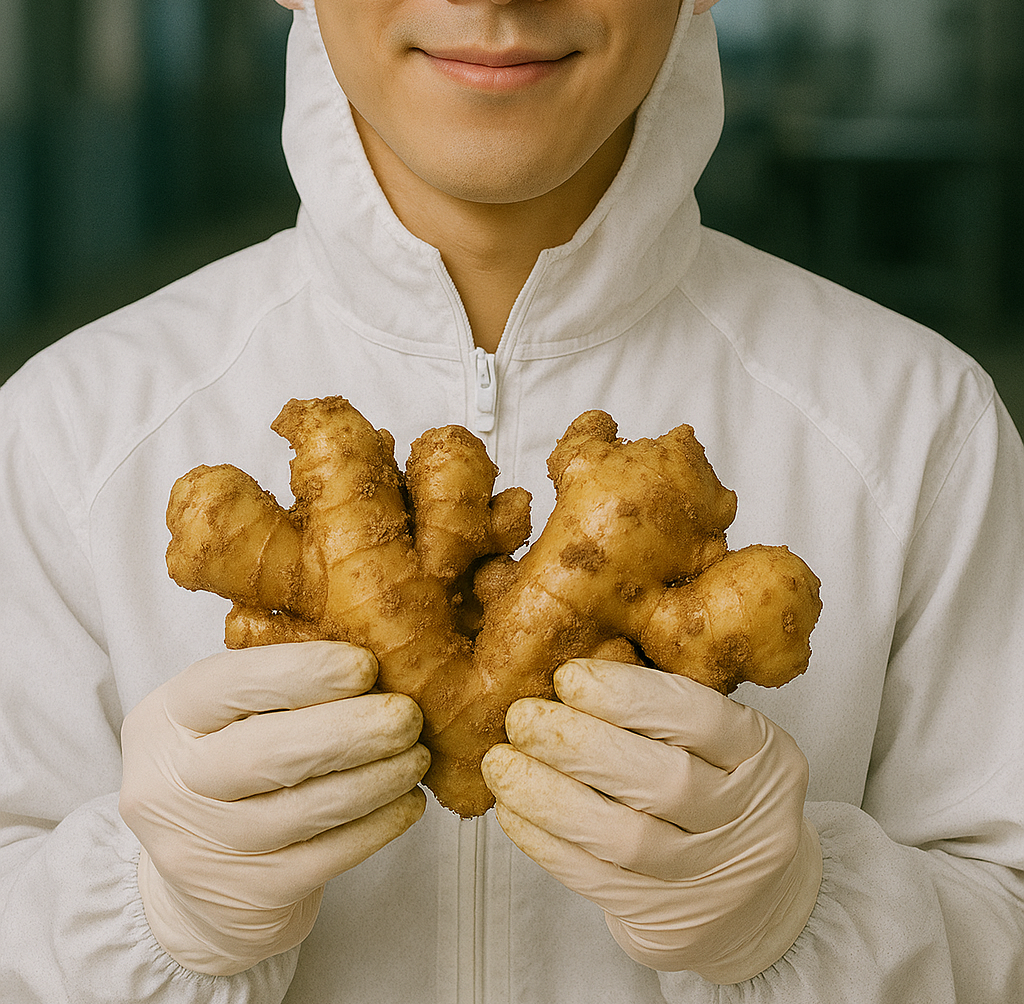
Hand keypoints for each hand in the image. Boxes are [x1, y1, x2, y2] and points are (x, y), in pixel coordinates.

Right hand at [119, 642, 428, 974]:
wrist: (194, 887)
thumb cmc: (229, 770)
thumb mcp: (225, 715)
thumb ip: (278, 681)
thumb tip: (372, 644)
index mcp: (168, 717)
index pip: (232, 683)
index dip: (304, 671)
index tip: (365, 665)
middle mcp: (174, 784)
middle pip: (272, 752)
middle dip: (353, 729)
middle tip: (407, 715)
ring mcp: (208, 847)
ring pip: (308, 808)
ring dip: (378, 777)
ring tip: (417, 756)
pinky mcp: (250, 895)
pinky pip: (328, 856)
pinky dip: (378, 826)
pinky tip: (407, 802)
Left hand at [480, 659, 821, 983]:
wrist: (755, 898)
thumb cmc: (717, 789)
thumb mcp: (717, 740)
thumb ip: (659, 705)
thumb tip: (563, 667)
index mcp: (764, 755)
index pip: (700, 717)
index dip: (628, 695)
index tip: (567, 676)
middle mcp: (749, 818)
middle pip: (662, 780)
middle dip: (579, 743)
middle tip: (521, 718)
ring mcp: (710, 874)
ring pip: (626, 837)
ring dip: (550, 796)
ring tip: (501, 765)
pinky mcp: (667, 916)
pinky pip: (598, 879)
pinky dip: (547, 843)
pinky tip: (512, 810)